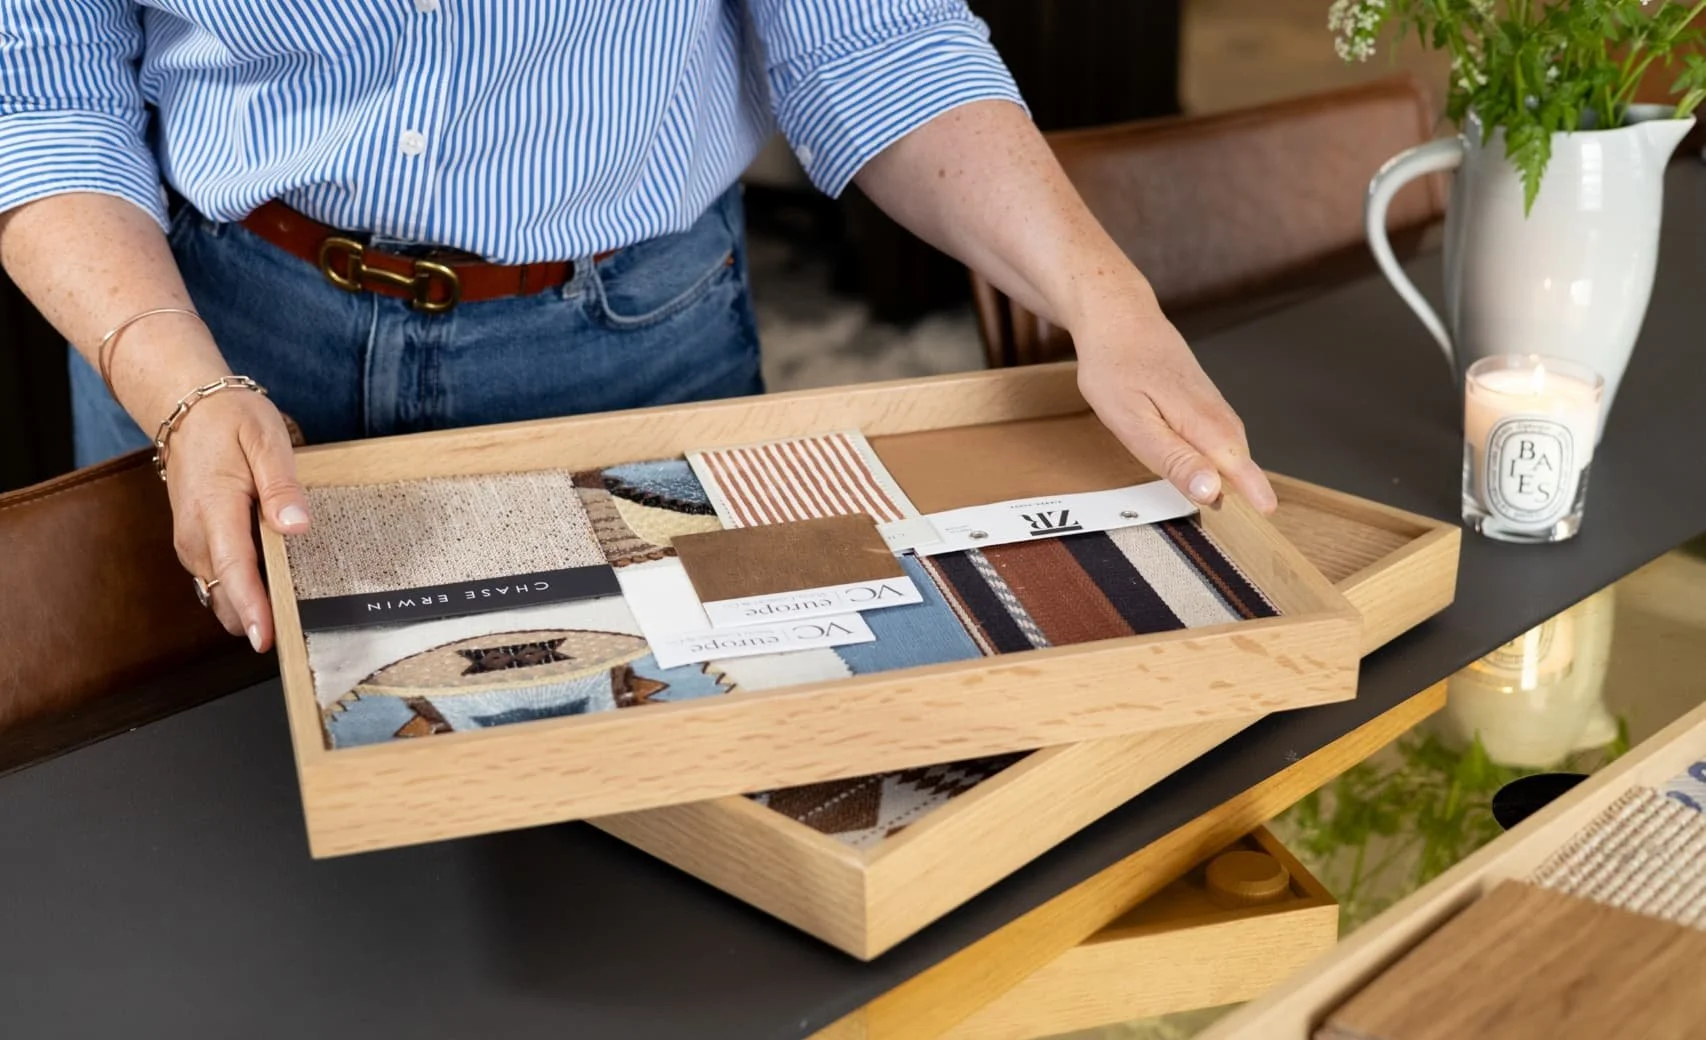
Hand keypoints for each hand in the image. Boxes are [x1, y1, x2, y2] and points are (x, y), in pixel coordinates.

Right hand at [163, 386, 310, 650]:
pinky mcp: (196, 543)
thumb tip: (296, 526)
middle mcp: (195, 535)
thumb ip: (282, 486)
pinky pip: (219, 578)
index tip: (266, 638)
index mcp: (214, 510)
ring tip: (294, 616)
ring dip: (250, 608)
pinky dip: (242, 591)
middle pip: (225, 593)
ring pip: (219, 592)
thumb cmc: (230, 421)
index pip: (233, 569)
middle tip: (301, 632)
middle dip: (256, 618)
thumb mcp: (266, 441)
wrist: (187, 408)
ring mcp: (191, 542)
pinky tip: (274, 590)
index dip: (252, 608)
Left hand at [1073, 298, 1277, 514]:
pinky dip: (1218, 454)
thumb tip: (1212, 491)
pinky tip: (1206, 467)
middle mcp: (1215, 412)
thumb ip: (1174, 459)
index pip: (1240, 467)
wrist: (1116, 313)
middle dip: (1245, 492)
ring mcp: (1209, 402)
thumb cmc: (1116, 365)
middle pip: (1239, 460)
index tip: (1267, 517)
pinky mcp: (1200, 397)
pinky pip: (1216, 433)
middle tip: (1247, 528)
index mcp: (1203, 422)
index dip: (1254, 494)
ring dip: (1231, 475)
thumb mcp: (1133, 422)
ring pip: (1228, 446)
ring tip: (1232, 507)